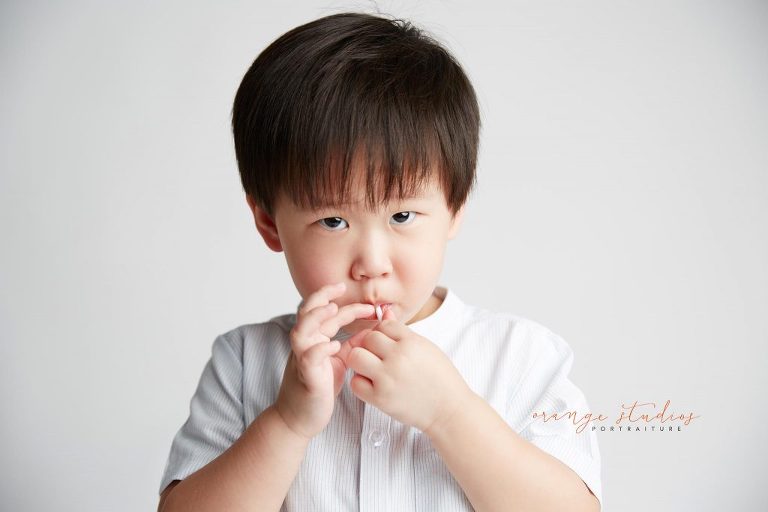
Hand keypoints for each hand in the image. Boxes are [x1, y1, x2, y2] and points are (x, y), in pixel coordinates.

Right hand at [275, 282, 373, 439]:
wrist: (299, 419)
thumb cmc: (318, 389)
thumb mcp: (338, 361)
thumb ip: (349, 344)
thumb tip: (371, 330)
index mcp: (314, 340)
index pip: (325, 313)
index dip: (345, 305)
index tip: (368, 304)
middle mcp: (305, 345)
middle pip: (307, 312)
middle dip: (323, 297)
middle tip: (341, 287)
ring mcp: (302, 359)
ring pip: (302, 330)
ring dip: (316, 317)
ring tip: (332, 308)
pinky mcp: (306, 376)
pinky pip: (309, 357)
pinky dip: (320, 349)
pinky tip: (335, 346)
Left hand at [343, 308, 471, 432]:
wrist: (449, 409)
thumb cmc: (440, 377)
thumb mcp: (426, 348)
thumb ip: (402, 332)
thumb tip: (384, 313)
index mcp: (411, 342)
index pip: (383, 325)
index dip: (383, 333)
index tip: (389, 343)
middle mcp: (398, 357)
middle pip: (367, 338)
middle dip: (370, 345)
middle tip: (378, 356)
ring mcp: (387, 378)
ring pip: (355, 356)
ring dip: (360, 361)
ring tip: (372, 369)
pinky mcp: (380, 398)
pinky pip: (355, 383)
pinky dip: (361, 382)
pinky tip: (373, 384)